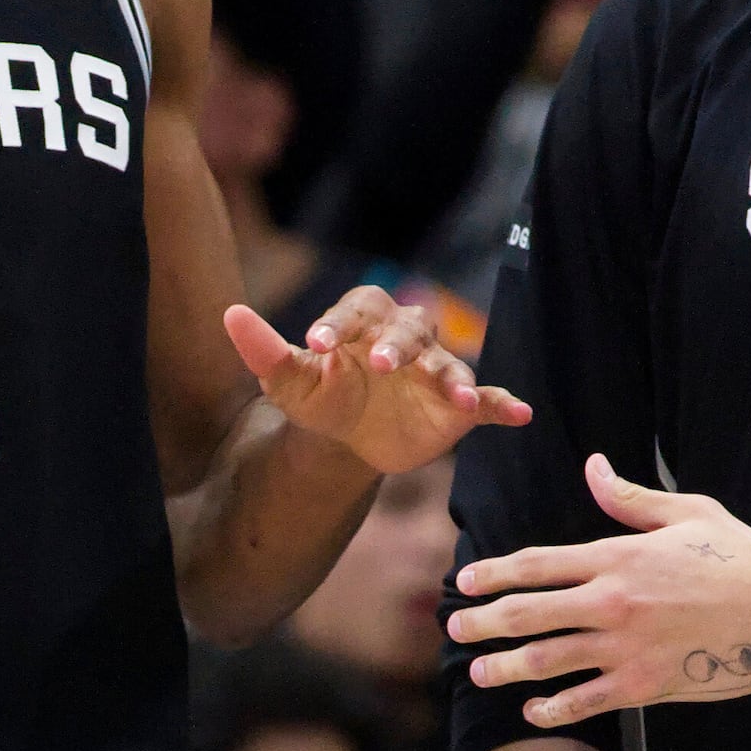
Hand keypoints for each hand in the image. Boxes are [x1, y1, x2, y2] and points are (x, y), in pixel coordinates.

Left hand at [225, 285, 528, 475]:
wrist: (350, 440)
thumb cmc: (319, 398)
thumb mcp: (287, 381)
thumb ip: (262, 349)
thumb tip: (229, 313)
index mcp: (364, 322)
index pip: (357, 311)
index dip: (340, 323)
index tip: (316, 343)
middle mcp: (406, 339)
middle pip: (411, 330)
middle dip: (398, 345)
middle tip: (382, 365)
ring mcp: (436, 371)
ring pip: (450, 365)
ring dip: (455, 378)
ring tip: (458, 397)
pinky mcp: (462, 406)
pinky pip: (489, 401)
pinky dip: (504, 405)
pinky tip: (521, 414)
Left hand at [449, 455, 750, 723]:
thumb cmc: (742, 557)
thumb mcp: (688, 512)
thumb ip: (631, 497)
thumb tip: (593, 468)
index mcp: (618, 555)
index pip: (538, 563)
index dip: (495, 573)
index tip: (467, 582)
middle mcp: (613, 600)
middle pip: (527, 613)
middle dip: (483, 623)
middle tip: (455, 630)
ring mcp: (626, 646)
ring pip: (547, 660)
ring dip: (505, 668)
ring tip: (477, 674)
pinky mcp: (646, 685)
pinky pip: (585, 701)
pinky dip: (552, 709)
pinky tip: (532, 710)